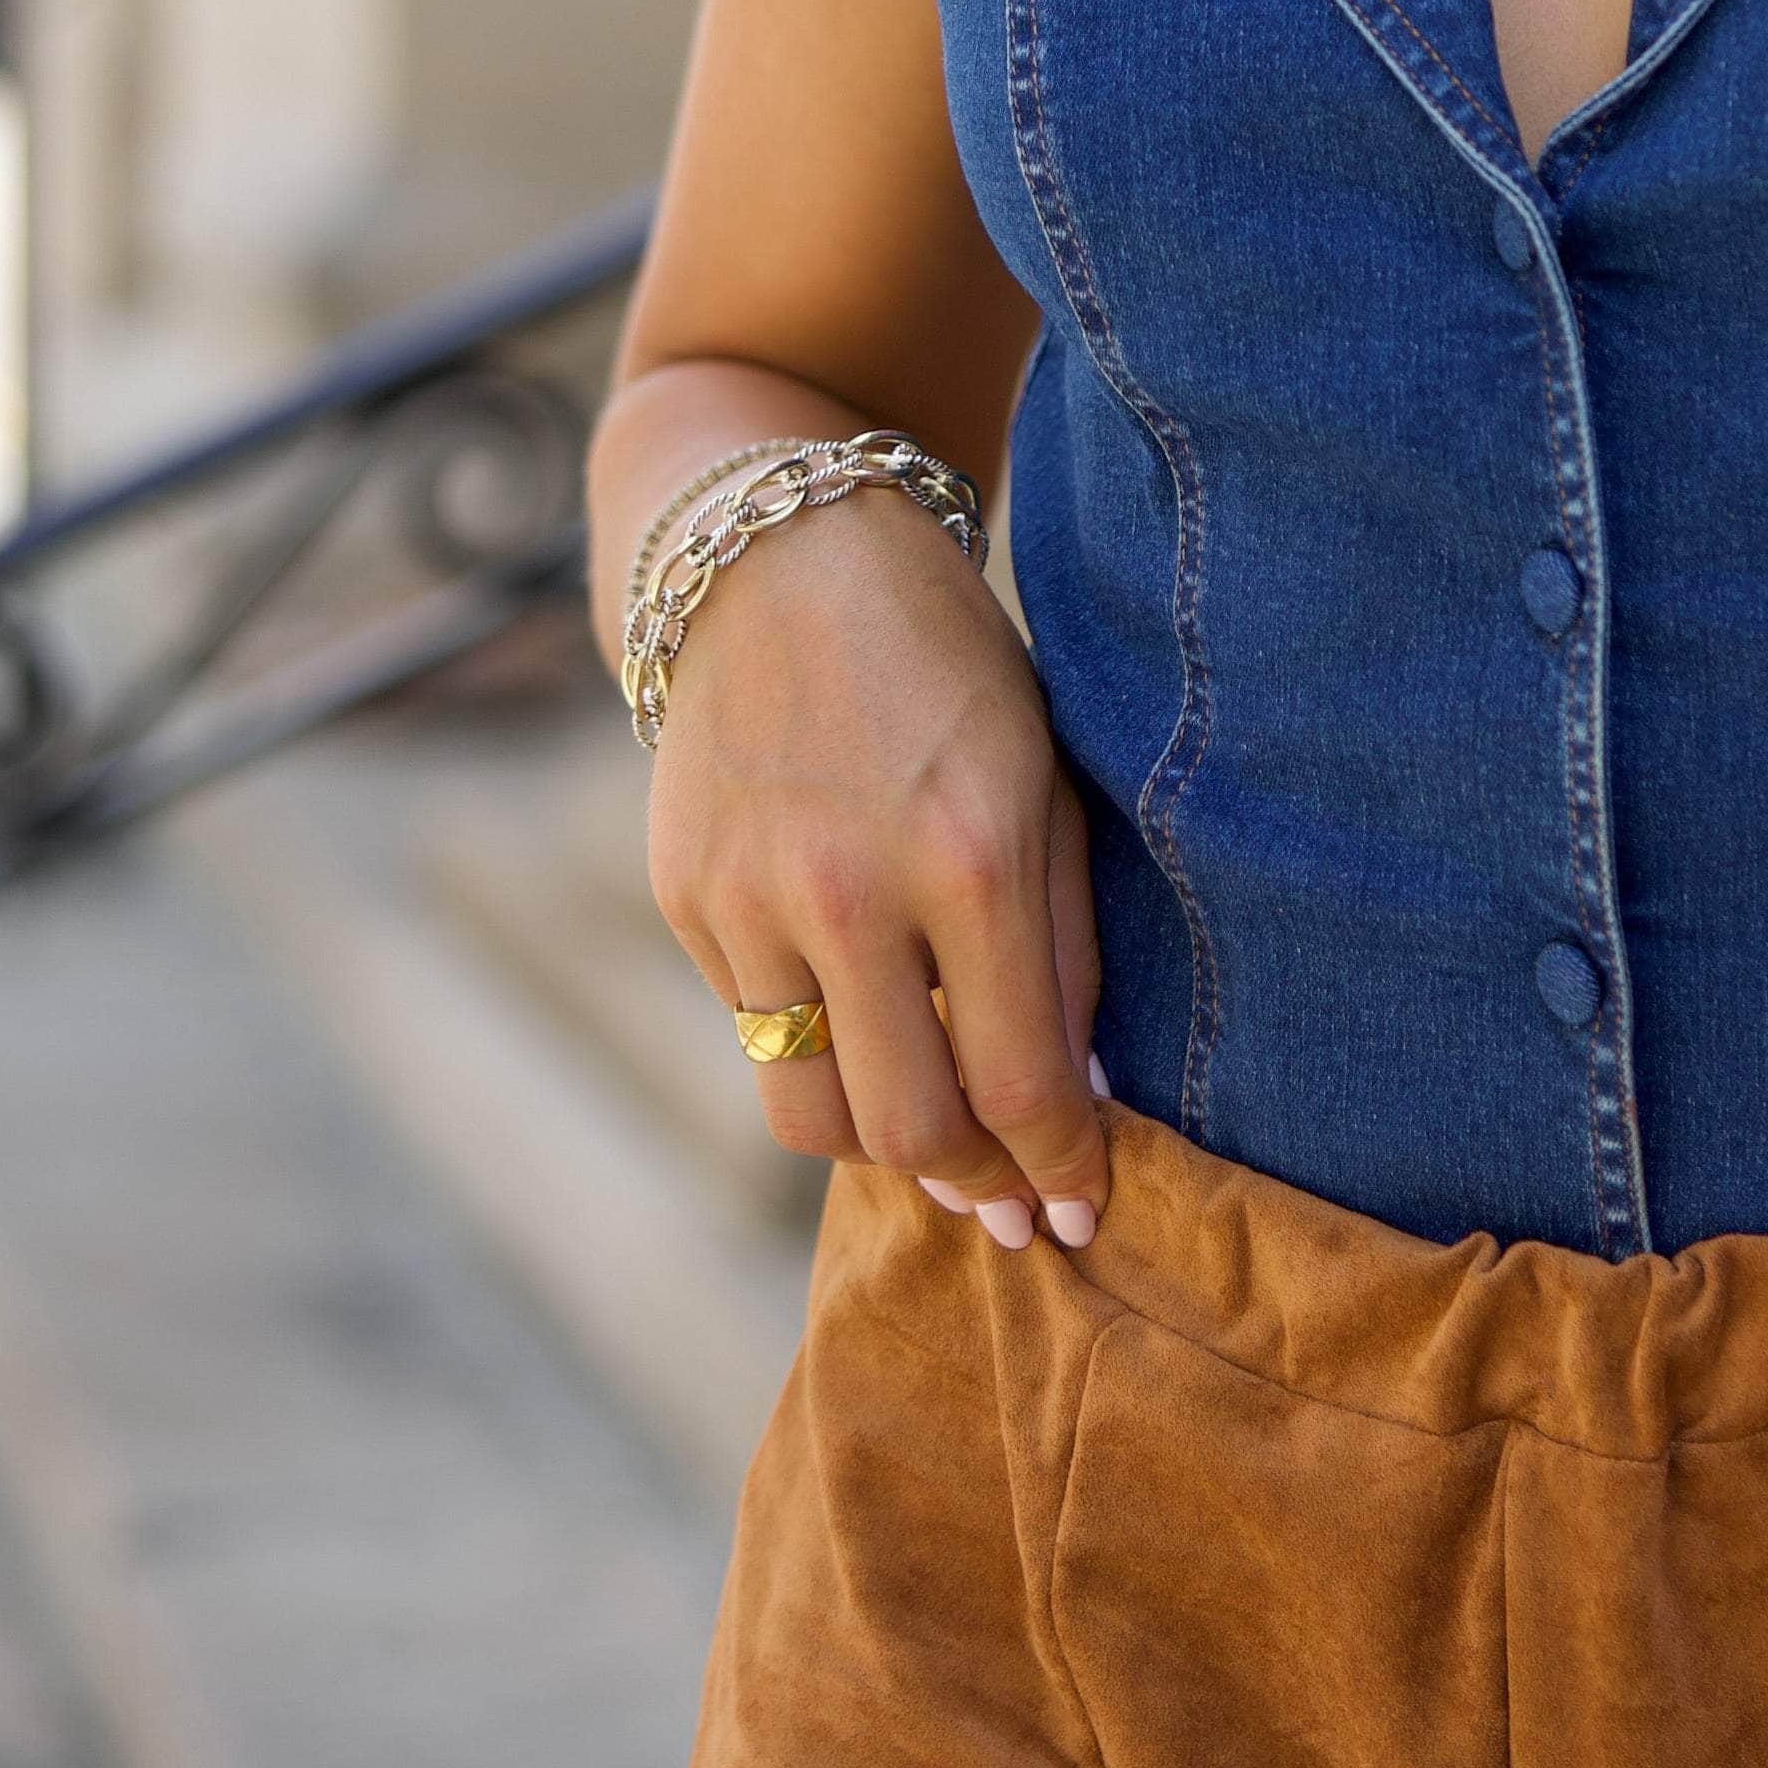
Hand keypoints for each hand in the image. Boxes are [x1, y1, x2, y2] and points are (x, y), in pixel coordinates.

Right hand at [644, 489, 1107, 1248]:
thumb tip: (1082, 1101)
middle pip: (910, 1129)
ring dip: (883, 1152)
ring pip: (812, 1111)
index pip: (1020, 1081)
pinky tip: (865, 1028)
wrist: (779, 558)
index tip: (1081, 1209)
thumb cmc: (949, 667)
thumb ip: (1066, 944)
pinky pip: (756, 1034)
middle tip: (1012, 1208)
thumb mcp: (1045, 781)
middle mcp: (848, 889)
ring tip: (937, 1141)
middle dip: (975, 1188)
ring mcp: (749, 900)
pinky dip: (819, 1056)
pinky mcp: (685, 901)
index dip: (1061, 1166)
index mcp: (968, 853)